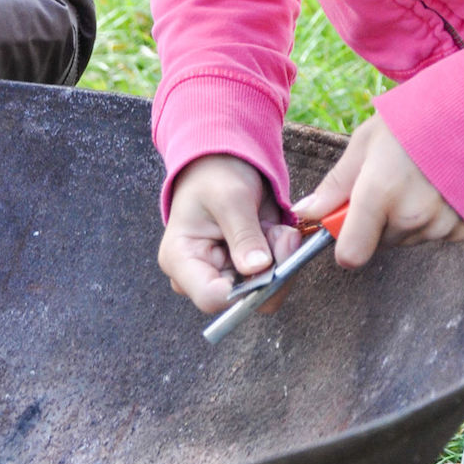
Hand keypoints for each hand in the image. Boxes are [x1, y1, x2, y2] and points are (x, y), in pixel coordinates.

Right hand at [159, 154, 300, 313]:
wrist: (221, 166)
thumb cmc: (214, 177)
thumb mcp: (230, 198)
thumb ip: (244, 234)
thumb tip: (258, 268)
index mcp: (181, 261)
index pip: (211, 297)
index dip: (243, 291)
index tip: (268, 264)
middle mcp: (201, 276)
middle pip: (243, 298)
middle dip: (271, 269)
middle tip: (282, 235)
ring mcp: (225, 276)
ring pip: (264, 289)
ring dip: (280, 259)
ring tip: (275, 227)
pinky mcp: (246, 272)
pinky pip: (274, 276)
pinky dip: (282, 254)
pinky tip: (276, 230)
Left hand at [294, 115, 463, 270]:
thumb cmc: (414, 119)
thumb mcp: (365, 142)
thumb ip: (336, 184)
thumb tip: (307, 212)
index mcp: (379, 194)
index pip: (351, 254)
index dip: (345, 242)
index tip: (347, 222)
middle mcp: (410, 216)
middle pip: (380, 243)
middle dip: (377, 222)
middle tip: (389, 183)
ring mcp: (440, 225)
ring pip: (408, 239)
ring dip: (406, 221)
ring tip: (418, 180)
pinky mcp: (463, 228)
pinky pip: (437, 236)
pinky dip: (435, 220)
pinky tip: (439, 189)